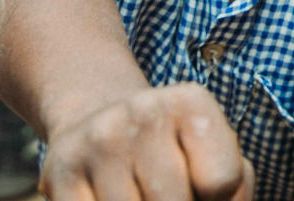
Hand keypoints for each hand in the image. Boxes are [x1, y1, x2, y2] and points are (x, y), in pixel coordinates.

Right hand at [39, 83, 254, 200]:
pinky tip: (112, 197)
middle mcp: (143, 114)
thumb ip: (235, 188)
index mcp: (191, 103)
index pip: (222, 181)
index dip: (218, 199)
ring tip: (141, 192)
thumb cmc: (173, 148)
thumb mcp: (214, 152)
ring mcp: (98, 142)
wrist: (98, 117)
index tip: (204, 188)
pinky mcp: (58, 173)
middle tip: (171, 191)